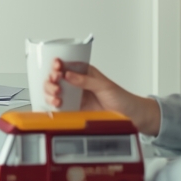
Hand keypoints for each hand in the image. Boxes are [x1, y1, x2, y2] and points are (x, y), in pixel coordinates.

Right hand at [44, 58, 161, 135]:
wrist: (130, 116)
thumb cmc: (121, 97)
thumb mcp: (104, 86)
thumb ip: (86, 80)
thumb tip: (69, 74)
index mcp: (84, 73)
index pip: (66, 65)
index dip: (57, 64)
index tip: (56, 66)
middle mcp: (76, 83)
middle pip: (56, 78)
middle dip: (51, 79)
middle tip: (56, 81)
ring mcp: (74, 96)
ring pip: (54, 90)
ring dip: (50, 91)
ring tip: (57, 94)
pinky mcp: (74, 109)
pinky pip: (59, 105)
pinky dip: (53, 103)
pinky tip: (56, 103)